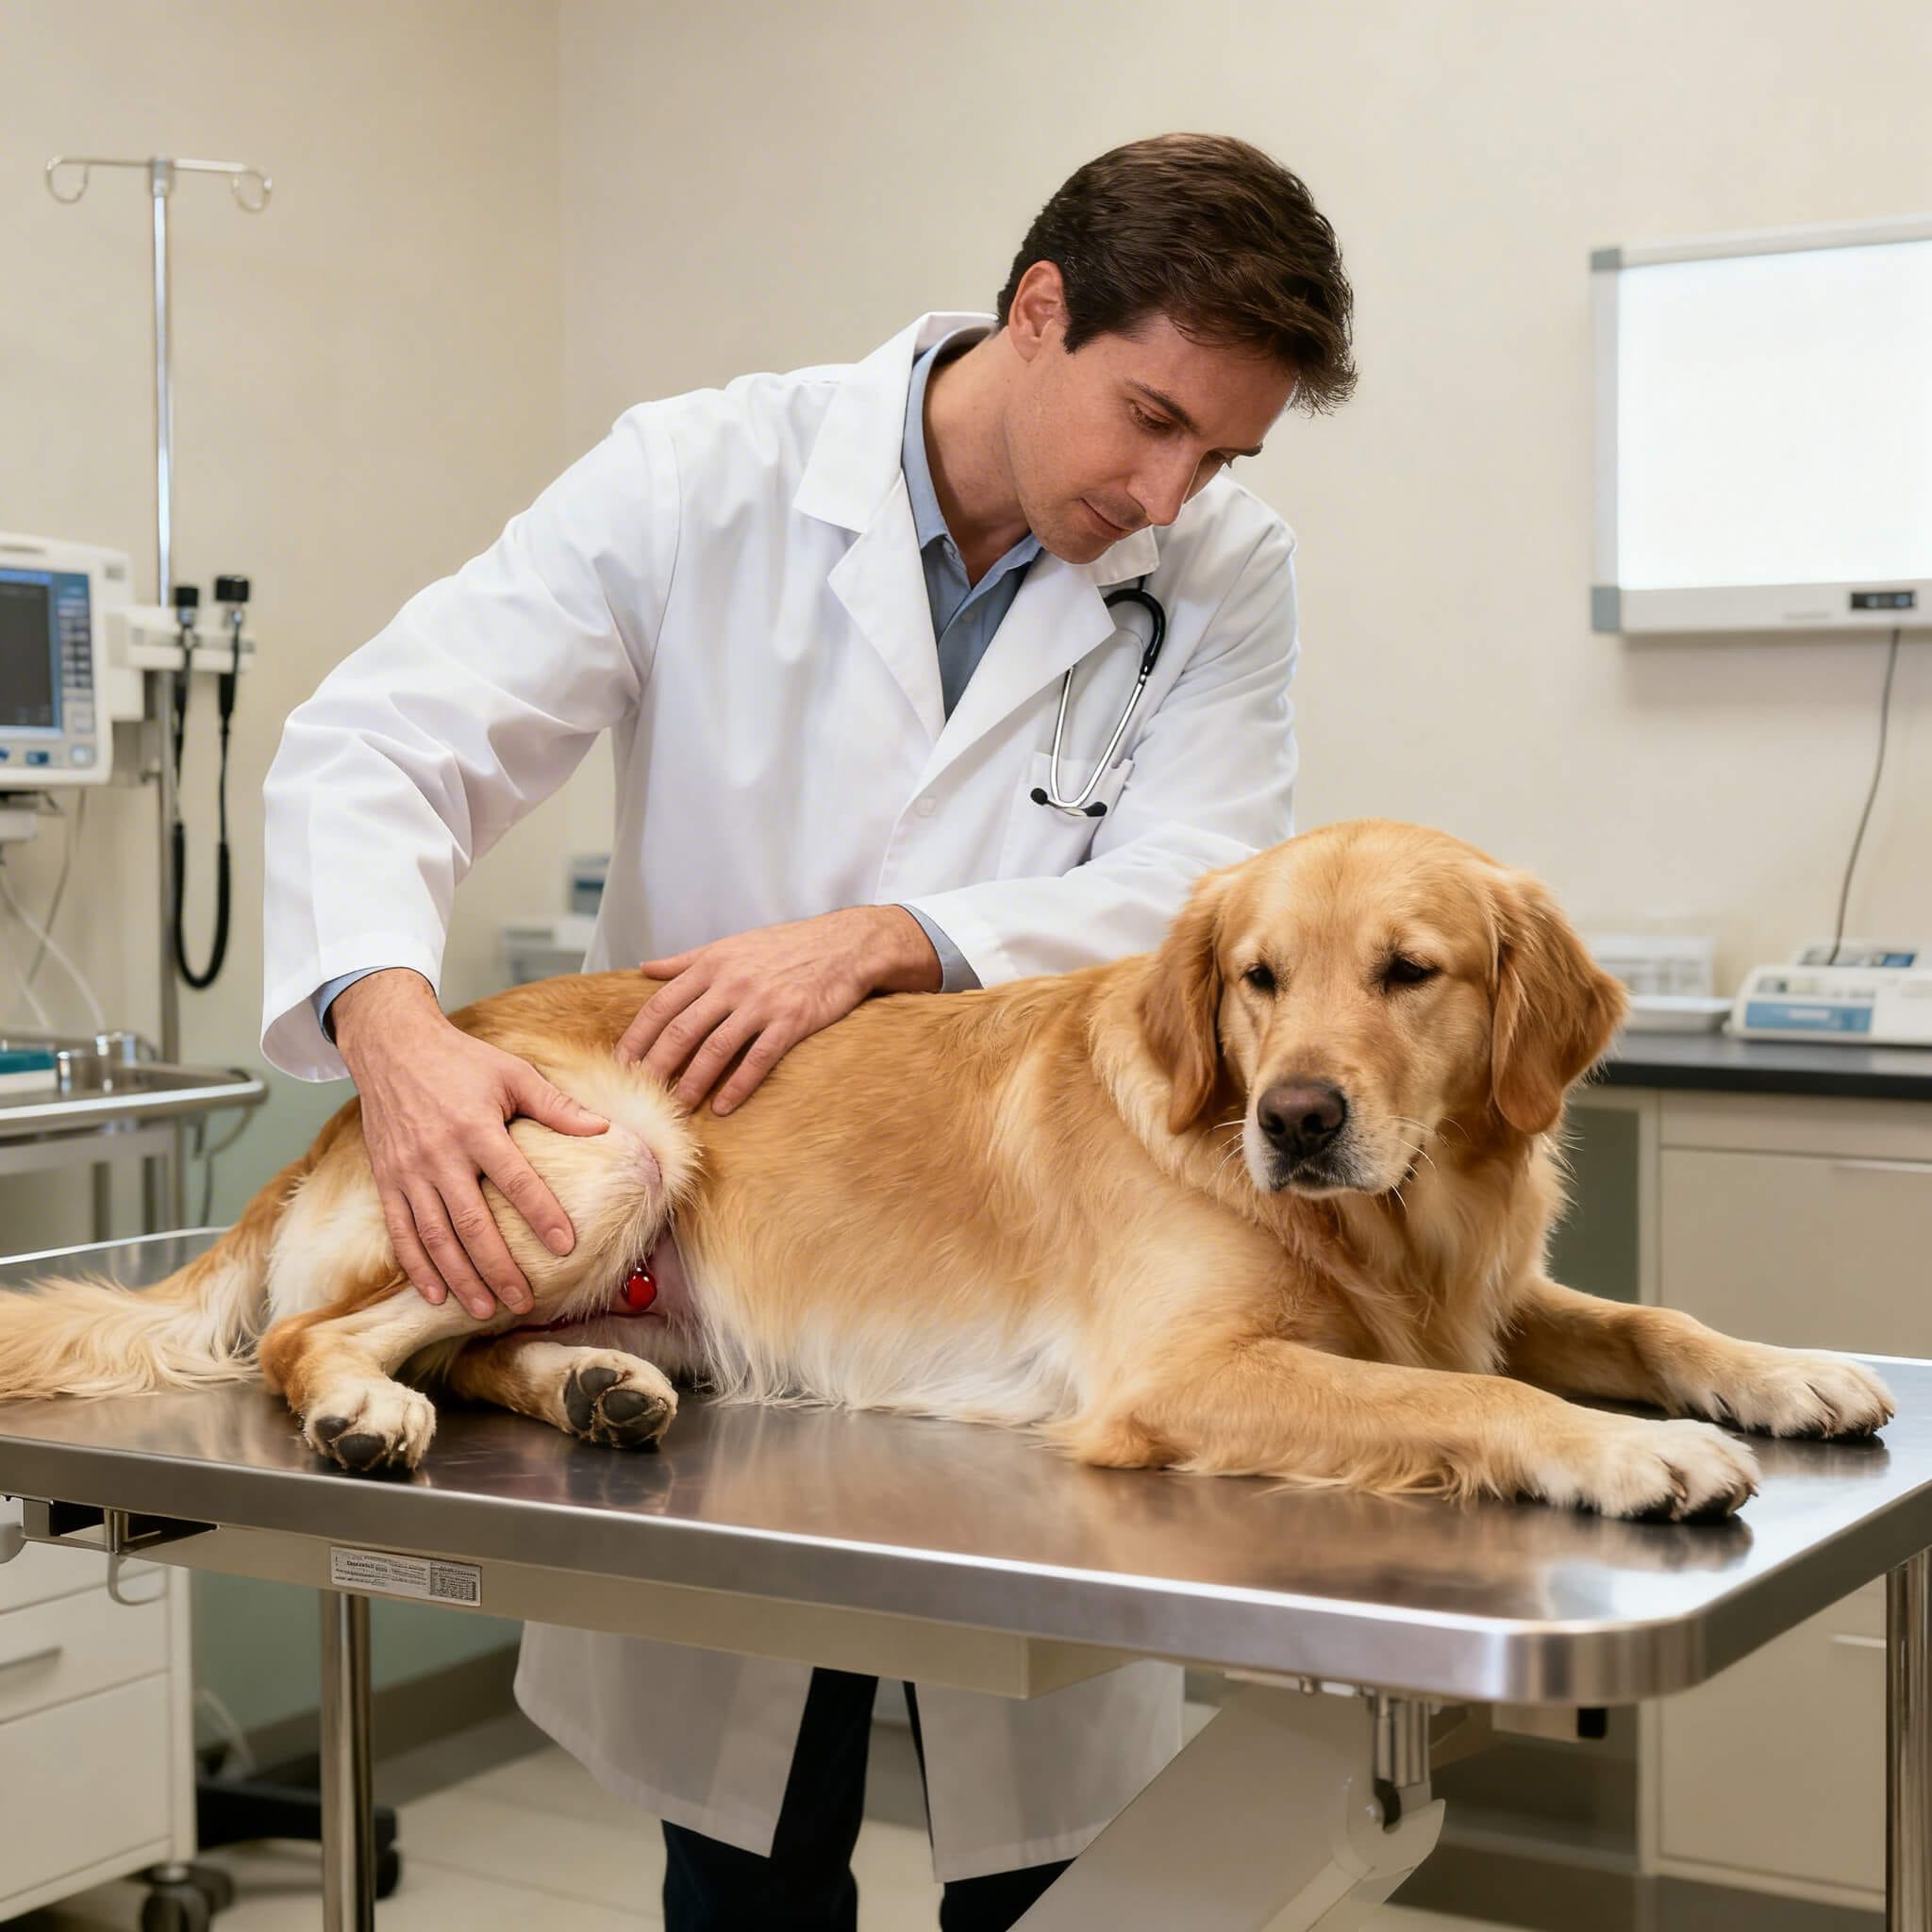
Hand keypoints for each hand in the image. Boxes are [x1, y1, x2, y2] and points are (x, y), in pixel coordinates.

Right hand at [332, 969, 609, 1318]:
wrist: (393, 1047)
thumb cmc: (461, 1061)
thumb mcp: (513, 1073)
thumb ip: (556, 1106)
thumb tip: (604, 1129)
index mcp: (476, 1127)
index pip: (515, 1179)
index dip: (541, 1214)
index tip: (566, 1246)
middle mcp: (439, 1154)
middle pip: (471, 1222)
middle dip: (498, 1267)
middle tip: (524, 1301)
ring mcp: (408, 1172)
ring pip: (435, 1237)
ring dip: (460, 1278)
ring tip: (486, 1309)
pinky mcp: (386, 1180)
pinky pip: (400, 1231)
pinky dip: (416, 1267)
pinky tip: (435, 1294)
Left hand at [618, 906, 940, 1114]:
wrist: (843, 944)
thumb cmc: (784, 946)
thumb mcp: (731, 945)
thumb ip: (686, 960)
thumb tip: (646, 968)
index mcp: (712, 965)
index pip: (662, 1005)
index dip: (638, 1036)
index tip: (619, 1063)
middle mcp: (732, 983)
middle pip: (682, 1031)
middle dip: (657, 1066)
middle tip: (639, 1094)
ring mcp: (762, 1003)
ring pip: (716, 1049)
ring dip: (693, 1082)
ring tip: (677, 1106)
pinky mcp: (791, 1021)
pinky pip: (759, 1058)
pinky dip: (738, 1085)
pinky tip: (723, 1106)